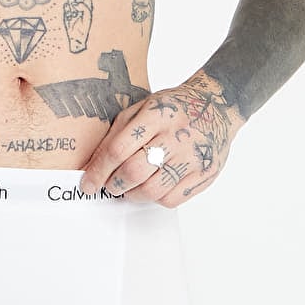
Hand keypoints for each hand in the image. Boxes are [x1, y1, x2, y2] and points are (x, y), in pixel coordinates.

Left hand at [77, 73, 239, 207]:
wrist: (217, 106)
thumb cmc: (173, 109)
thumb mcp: (141, 108)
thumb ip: (117, 133)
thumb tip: (93, 165)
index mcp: (157, 114)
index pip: (119, 148)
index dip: (98, 170)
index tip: (88, 183)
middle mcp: (177, 135)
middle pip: (134, 172)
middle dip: (113, 184)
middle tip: (108, 185)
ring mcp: (193, 156)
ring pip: (153, 190)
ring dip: (132, 195)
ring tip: (128, 189)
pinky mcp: (206, 173)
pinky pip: (173, 199)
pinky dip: (155, 199)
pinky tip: (152, 187)